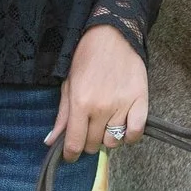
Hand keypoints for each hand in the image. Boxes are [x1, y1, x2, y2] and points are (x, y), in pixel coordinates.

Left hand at [47, 24, 147, 161]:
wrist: (113, 35)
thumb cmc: (87, 58)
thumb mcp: (68, 84)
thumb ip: (62, 115)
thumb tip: (50, 141)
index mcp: (80, 103)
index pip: (74, 143)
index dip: (70, 154)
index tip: (70, 155)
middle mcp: (101, 108)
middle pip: (93, 144)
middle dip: (87, 143)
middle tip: (88, 130)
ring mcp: (122, 105)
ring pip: (114, 141)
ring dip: (107, 138)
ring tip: (105, 124)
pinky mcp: (141, 101)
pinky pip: (136, 133)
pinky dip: (129, 136)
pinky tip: (123, 127)